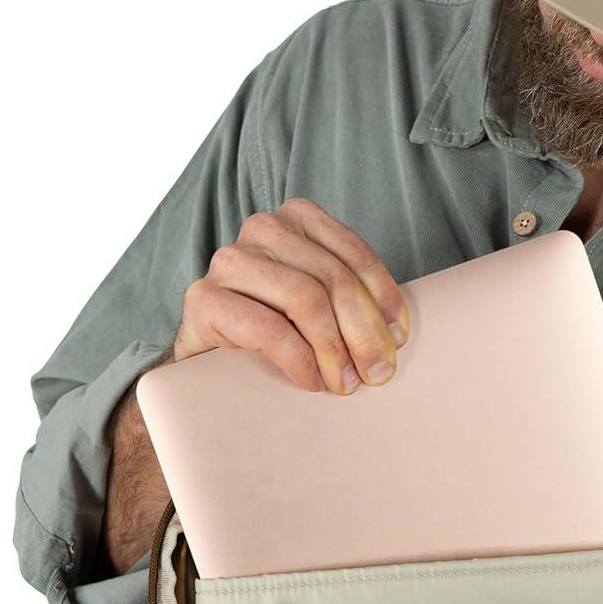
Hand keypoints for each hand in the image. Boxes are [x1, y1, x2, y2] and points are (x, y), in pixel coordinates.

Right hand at [173, 197, 410, 395]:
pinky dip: (300, 361)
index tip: (398, 339)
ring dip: (335, 350)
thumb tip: (395, 335)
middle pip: (333, 278)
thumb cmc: (273, 331)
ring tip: (344, 384)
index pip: (354, 254)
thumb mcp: (319, 306)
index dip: (384, 299)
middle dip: (364, 332)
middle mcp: (261, 229)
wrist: (204, 359)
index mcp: (297, 219)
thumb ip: (351, 301)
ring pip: (306, 299)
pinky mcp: (205, 298)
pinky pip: (271, 329)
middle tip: (377, 373)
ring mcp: (229, 260)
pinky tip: (312, 382)